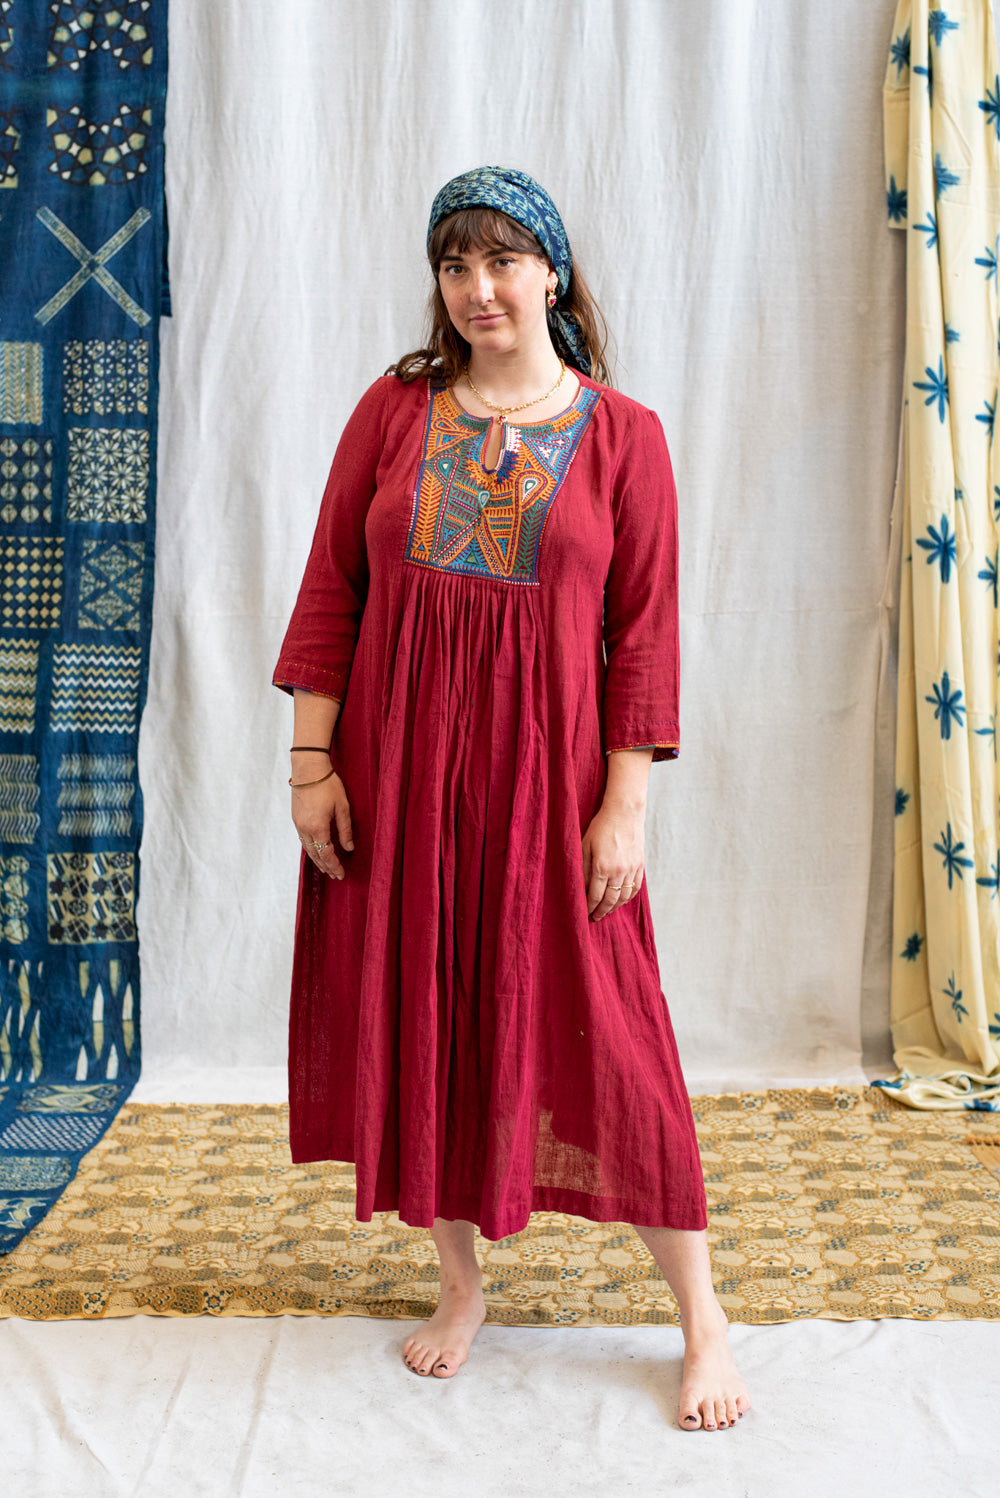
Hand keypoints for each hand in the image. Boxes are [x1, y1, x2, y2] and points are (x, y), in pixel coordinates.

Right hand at [291, 769, 354, 879]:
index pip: (326, 854)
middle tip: (335, 875)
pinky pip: (303, 840)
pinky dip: (311, 849)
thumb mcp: (342, 807)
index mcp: (317, 827)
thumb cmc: (328, 784)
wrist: (308, 769)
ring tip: (326, 868)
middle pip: (315, 854)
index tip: (341, 874)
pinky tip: (316, 851)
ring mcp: (298, 824)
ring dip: (317, 860)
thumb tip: (349, 848)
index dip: (334, 865)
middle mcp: (304, 829)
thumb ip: (345, 829)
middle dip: (326, 866)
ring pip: (307, 848)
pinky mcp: (296, 818)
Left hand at [581, 802, 644, 919]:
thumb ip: (582, 868)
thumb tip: (580, 887)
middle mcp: (618, 871)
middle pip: (610, 900)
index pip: (594, 895)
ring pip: (624, 897)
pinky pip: (635, 887)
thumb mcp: (585, 845)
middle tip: (595, 918)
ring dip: (615, 907)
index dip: (589, 907)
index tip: (585, 914)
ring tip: (607, 911)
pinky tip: (622, 900)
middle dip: (602, 911)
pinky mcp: (640, 864)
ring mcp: (631, 869)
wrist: (624, 813)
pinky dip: (628, 897)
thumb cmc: (601, 827)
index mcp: (602, 867)